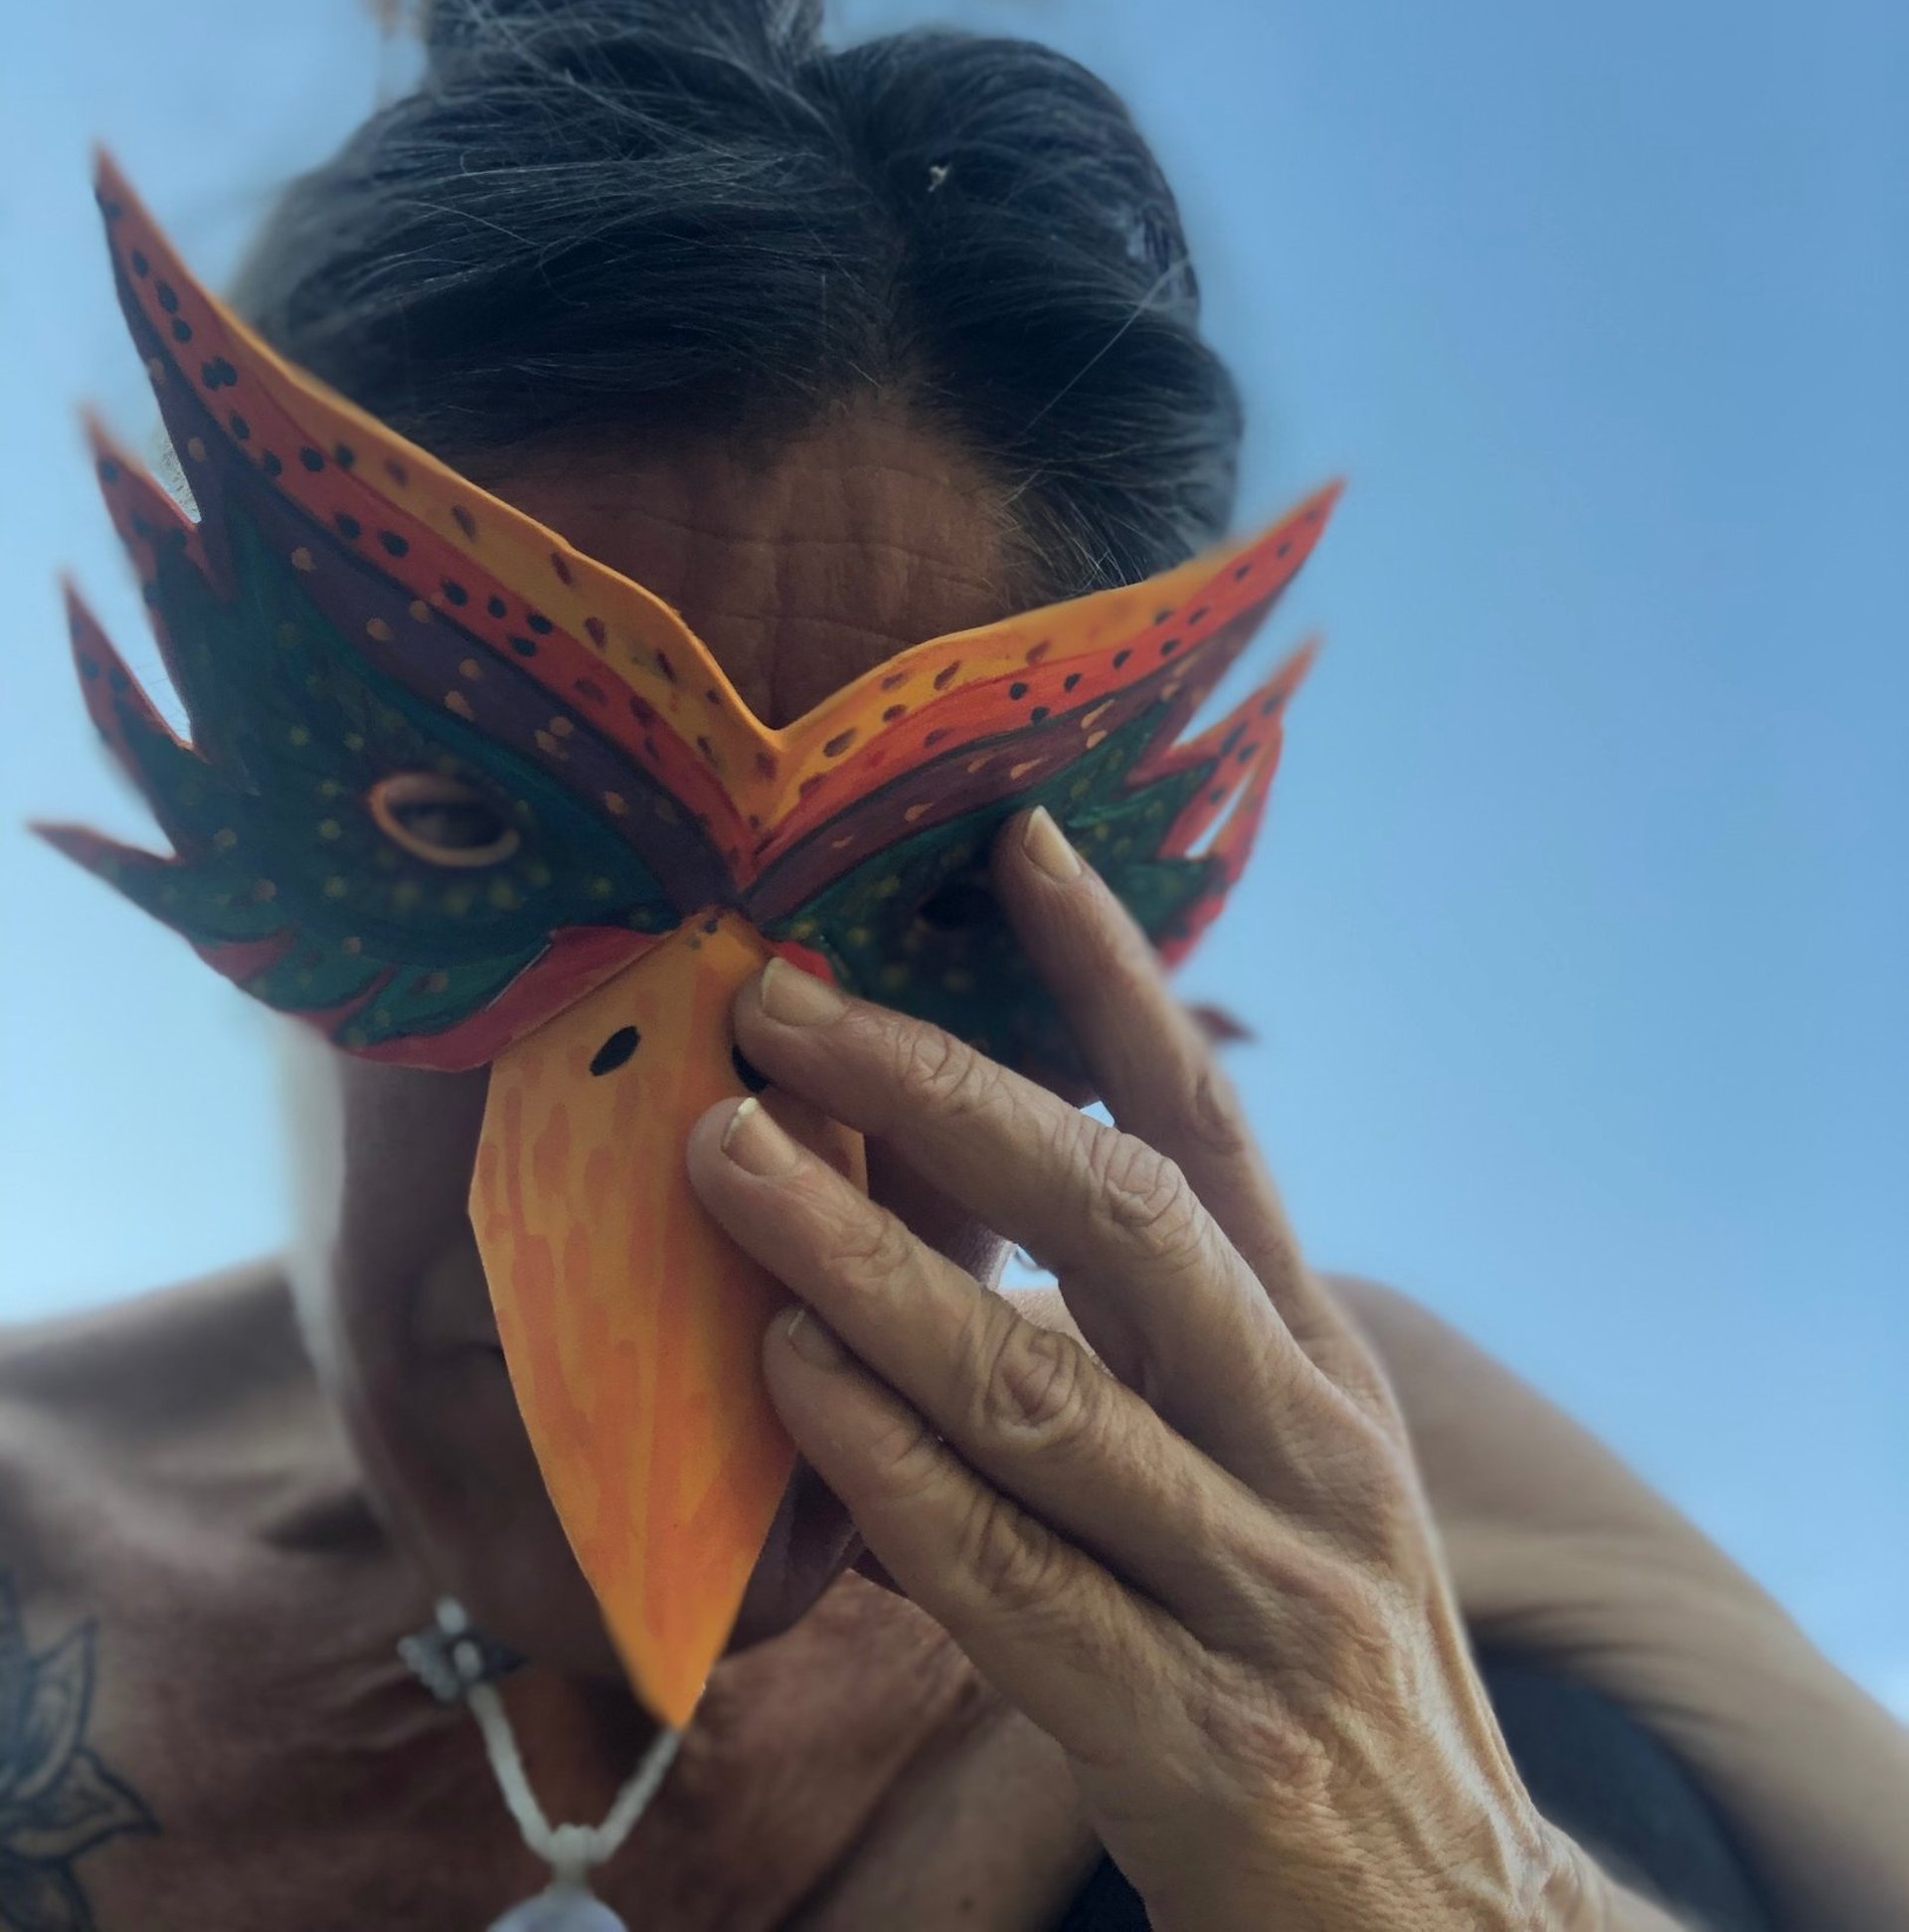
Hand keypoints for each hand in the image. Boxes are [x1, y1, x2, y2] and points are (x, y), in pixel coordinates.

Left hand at [687, 808, 1645, 1931]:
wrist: (1453, 1930)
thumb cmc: (1319, 1663)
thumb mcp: (1280, 1472)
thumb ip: (1163, 1344)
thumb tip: (986, 1194)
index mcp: (1316, 1361)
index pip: (1208, 1130)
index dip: (1112, 979)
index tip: (1016, 840)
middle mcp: (1306, 1442)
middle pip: (1117, 1217)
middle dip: (941, 1093)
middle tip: (784, 1004)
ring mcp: (1264, 1588)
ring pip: (1038, 1386)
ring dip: (863, 1259)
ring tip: (726, 1158)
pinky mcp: (1196, 1739)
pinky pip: (1009, 1575)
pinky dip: (888, 1466)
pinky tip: (787, 1376)